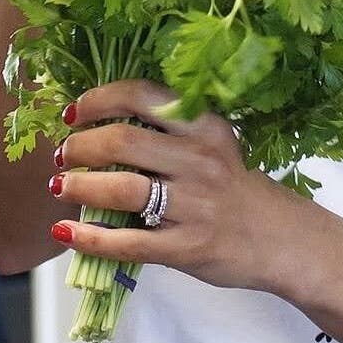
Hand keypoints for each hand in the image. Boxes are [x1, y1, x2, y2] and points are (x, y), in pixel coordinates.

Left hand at [46, 79, 314, 294]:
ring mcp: (194, 206)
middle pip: (122, 141)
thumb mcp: (215, 146)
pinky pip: (127, 242)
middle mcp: (200, 160)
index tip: (73, 114)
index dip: (97, 101)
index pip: (141, 95)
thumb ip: (169, 132)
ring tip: (60, 187)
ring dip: (78, 186)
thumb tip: (98, 127)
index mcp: (204, 126)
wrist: (282, 241)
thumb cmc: (237, 190)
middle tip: (63, 155)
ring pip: (121, 189)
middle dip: (80, 146)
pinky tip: (66, 231)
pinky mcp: (187, 247)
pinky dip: (89, 237)